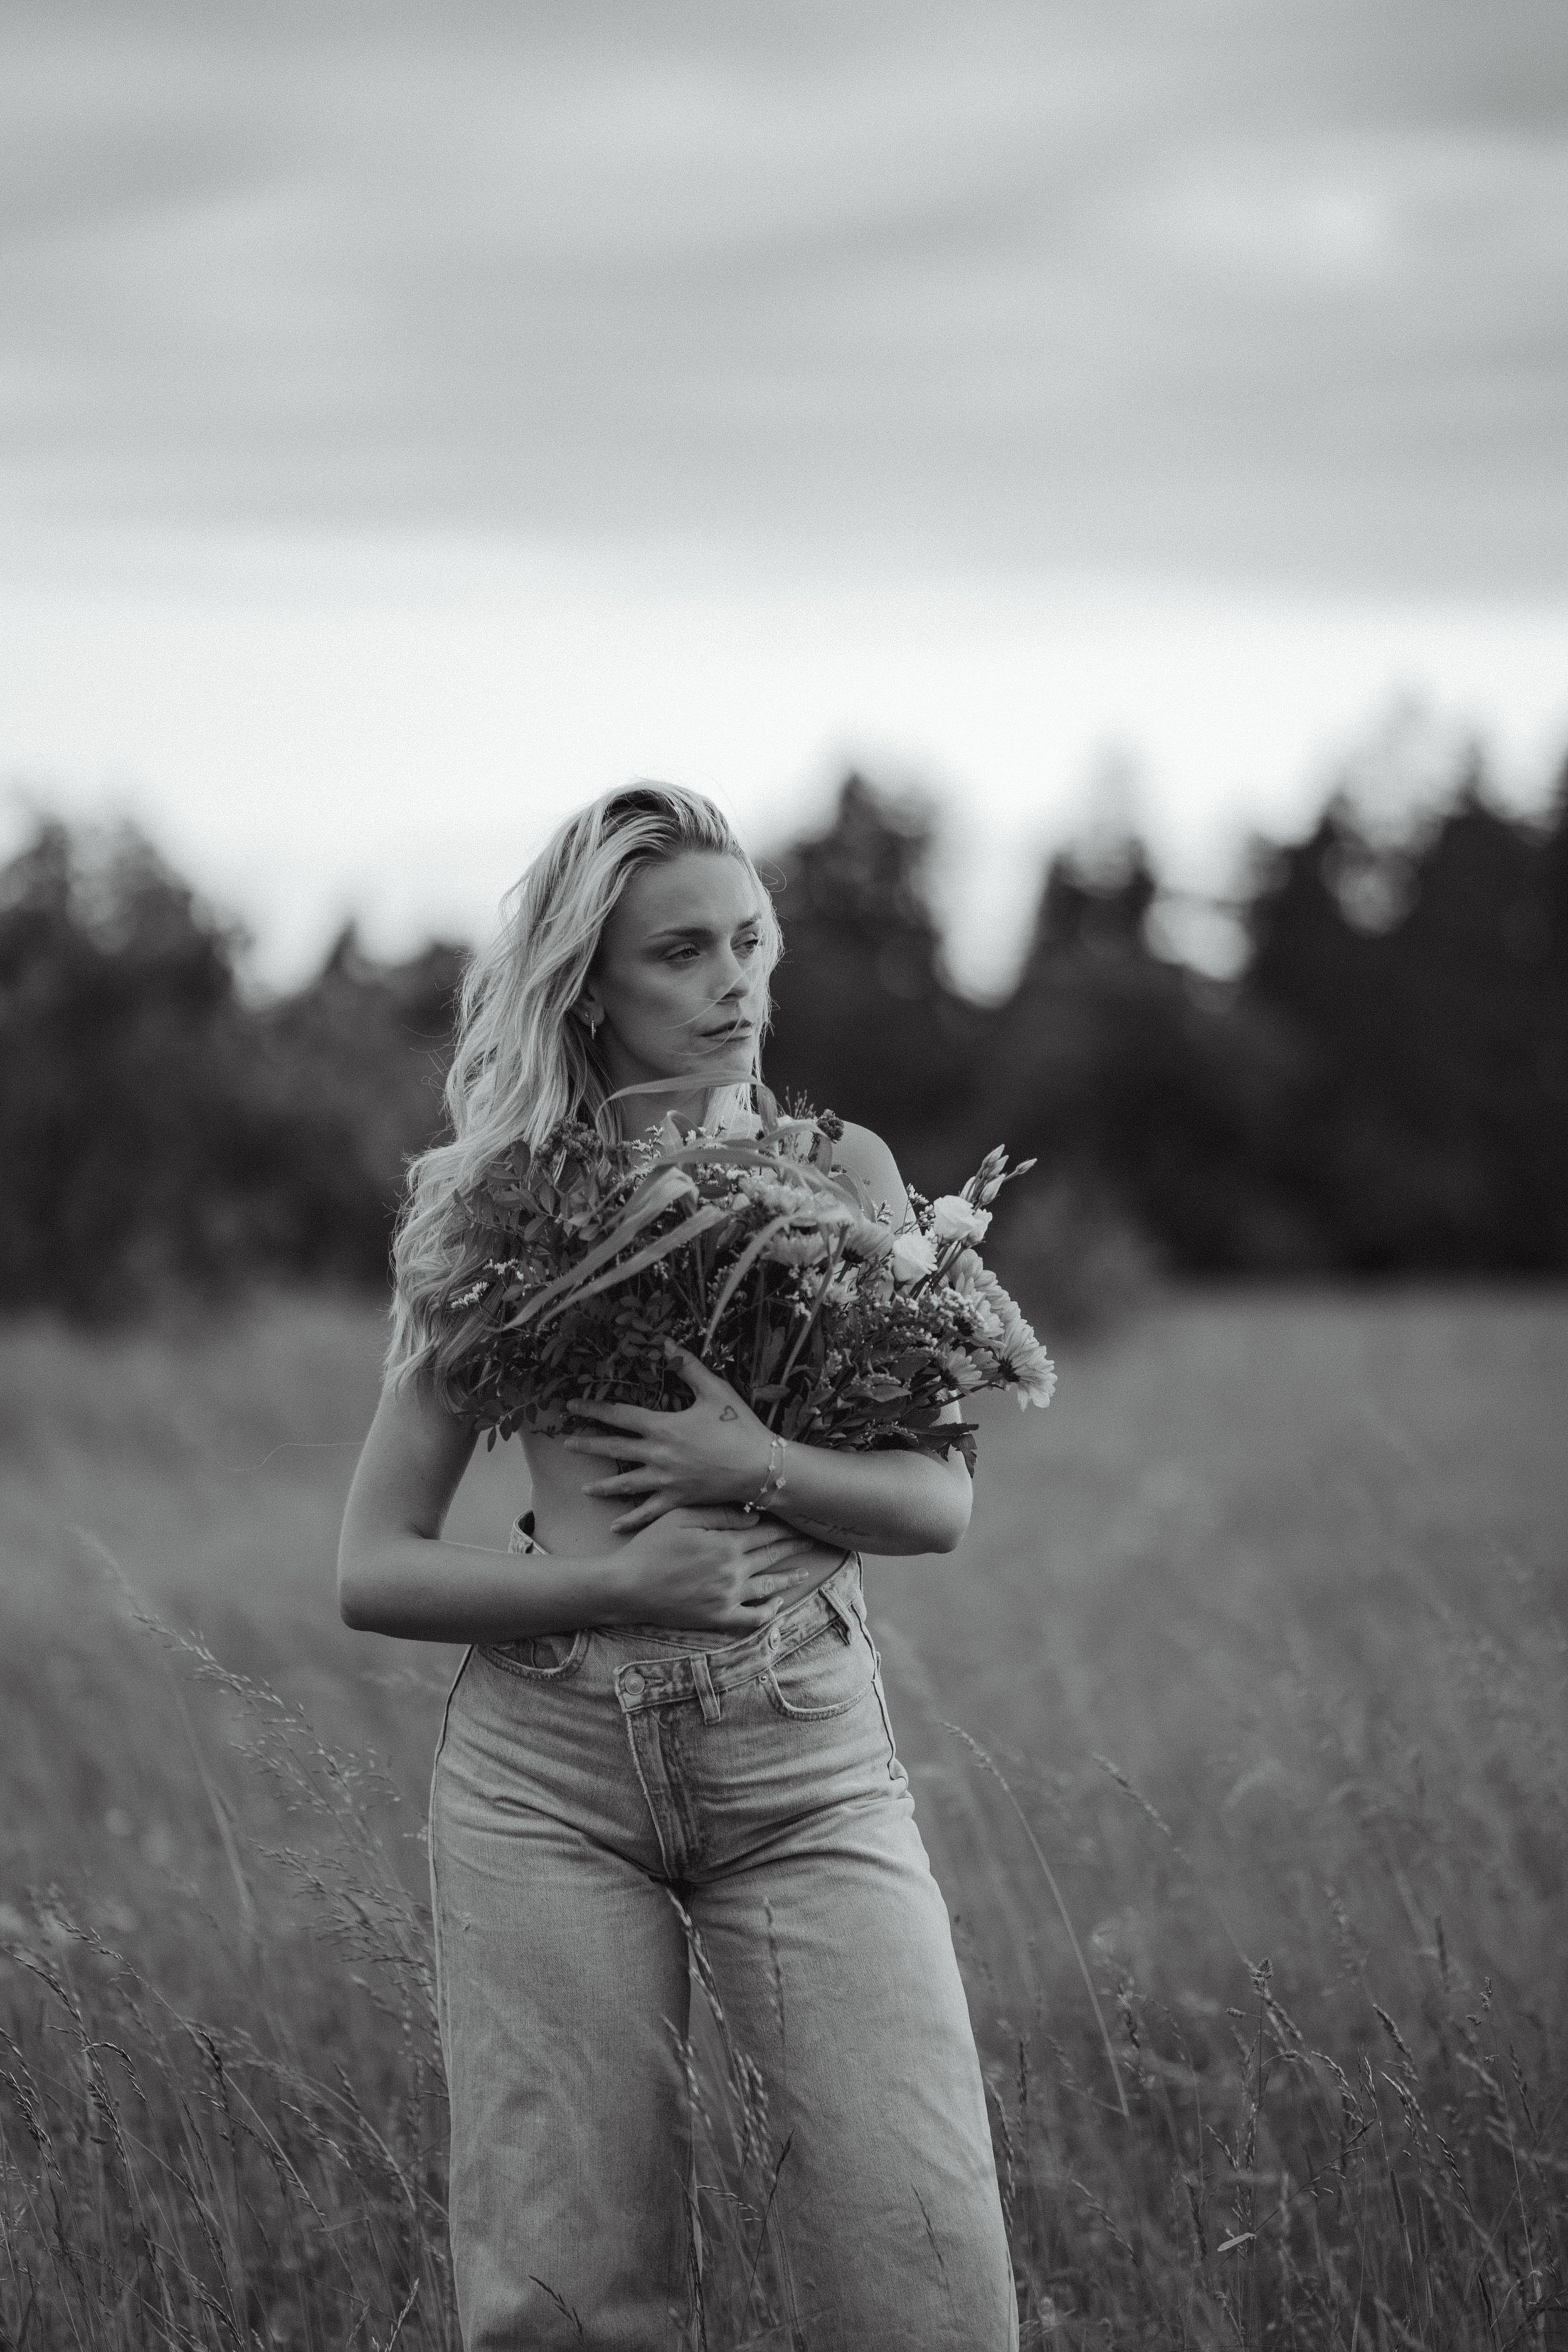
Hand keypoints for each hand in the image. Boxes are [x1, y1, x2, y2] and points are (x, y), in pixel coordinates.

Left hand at [562, 1344, 772, 1531]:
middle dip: (588, 1444)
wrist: (760, 1467)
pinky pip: (648, 1512)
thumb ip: (688, 1367)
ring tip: (585, 1488)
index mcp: (663, 1427)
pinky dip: (631, 1521)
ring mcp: (666, 1481)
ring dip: (603, 1485)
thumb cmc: (740, 1426)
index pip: (619, 1415)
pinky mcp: (678, 1500)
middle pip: (614, 1449)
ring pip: (626, 1484)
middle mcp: (658, 1455)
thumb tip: (665, 1344)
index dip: (594, 1408)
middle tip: (565, 1442)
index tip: (573, 1405)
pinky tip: (615, 1527)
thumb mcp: (714, 1390)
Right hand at [612, 1506, 834, 1633]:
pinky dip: (768, 1613)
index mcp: (726, 1545)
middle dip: (793, 1547)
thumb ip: (719, 1515)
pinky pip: (751, 1619)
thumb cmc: (650, 1546)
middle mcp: (733, 1572)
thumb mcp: (681, 1517)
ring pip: (768, 1587)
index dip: (785, 1528)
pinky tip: (777, 1605)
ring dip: (788, 1578)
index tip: (801, 1522)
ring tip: (804, 1571)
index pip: (765, 1534)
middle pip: (771, 1556)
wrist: (627, 1586)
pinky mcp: (717, 1618)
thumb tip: (752, 1516)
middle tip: (811, 1541)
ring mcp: (727, 1598)